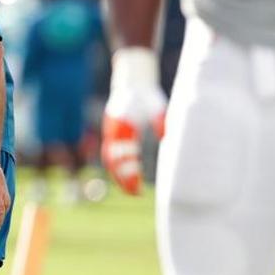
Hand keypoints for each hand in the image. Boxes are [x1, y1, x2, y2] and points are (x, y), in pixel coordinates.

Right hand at [101, 47, 166, 195]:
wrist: (131, 80)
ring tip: (131, 189)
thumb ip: (160, 120)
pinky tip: (127, 175)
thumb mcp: (156, 104)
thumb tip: (166, 137)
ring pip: (109, 158)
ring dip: (117, 174)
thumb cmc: (147, 93)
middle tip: (135, 193)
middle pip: (112, 160)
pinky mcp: (111, 132)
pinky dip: (116, 166)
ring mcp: (110, 131)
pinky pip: (110, 152)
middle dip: (122, 178)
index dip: (129, 172)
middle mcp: (113, 130)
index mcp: (123, 124)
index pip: (123, 154)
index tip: (138, 187)